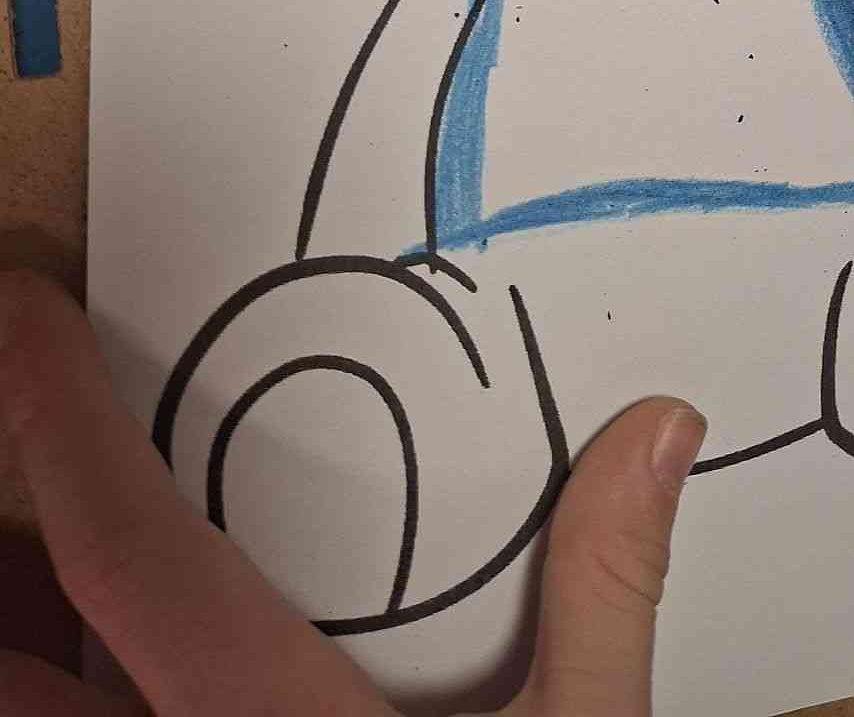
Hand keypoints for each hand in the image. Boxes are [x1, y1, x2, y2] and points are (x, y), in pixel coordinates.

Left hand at [0, 271, 702, 715]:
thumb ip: (604, 588)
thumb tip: (657, 427)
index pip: (121, 541)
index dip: (53, 413)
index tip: (22, 308)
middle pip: (3, 663)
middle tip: (17, 480)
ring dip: (23, 646)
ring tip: (43, 578)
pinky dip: (73, 702)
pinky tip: (129, 683)